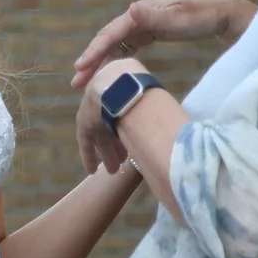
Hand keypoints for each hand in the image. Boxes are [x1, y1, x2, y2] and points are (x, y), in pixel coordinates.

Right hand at [70, 0, 255, 88]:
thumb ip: (158, 17)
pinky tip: (111, 76)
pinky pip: (127, 48)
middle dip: (92, 61)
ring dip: (101, 63)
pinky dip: (117, 62)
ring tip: (86, 84)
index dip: (96, 51)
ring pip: (116, 46)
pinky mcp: (151, 32)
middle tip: (76, 83)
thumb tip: (130, 9)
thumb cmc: (206, 15)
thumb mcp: (184, 17)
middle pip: (109, 40)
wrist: (224, 11)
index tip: (81, 68)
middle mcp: (139, 16)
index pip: (112, 33)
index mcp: (143, 12)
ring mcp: (144, 24)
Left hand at [77, 57, 145, 175]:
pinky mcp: (84, 123)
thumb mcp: (152, 102)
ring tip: (113, 170)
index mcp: (123, 95)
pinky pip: (86, 143)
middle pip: (112, 128)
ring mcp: (94, 111)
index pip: (126, 117)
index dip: (131, 132)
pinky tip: (91, 171)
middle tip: (124, 160)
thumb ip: (156, 113)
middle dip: (119, 146)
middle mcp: (107, 102)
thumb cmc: (144, 91)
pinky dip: (88, 157)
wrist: (121, 85)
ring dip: (107, 154)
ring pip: (101, 138)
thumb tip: (172, 124)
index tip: (136, 145)